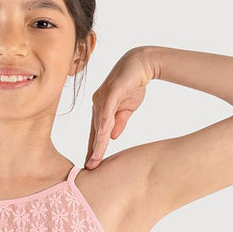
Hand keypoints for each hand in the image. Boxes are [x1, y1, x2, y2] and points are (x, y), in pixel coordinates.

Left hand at [85, 47, 155, 167]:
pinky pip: (106, 112)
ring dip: (97, 143)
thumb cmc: (133, 84)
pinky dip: (104, 126)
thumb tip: (113, 138)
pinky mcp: (111, 92)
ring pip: (99, 125)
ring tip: (95, 159)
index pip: (96, 132)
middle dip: (92, 150)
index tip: (92, 165)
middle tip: (90, 168)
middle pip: (94, 131)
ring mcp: (103, 97)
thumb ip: (119, 122)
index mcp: (101, 108)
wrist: (142, 63)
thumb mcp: (127, 108)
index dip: (93, 148)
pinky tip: (102, 138)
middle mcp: (98, 103)